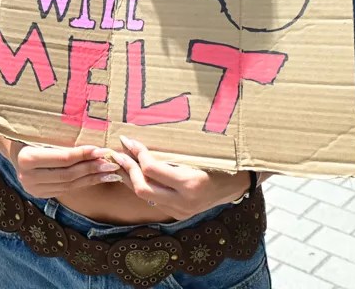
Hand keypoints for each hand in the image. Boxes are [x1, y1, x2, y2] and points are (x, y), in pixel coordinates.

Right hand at [9, 141, 122, 198]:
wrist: (12, 147)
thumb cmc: (28, 133)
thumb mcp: (40, 130)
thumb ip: (60, 137)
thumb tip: (91, 139)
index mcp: (26, 158)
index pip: (62, 159)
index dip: (82, 155)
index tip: (100, 149)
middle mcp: (27, 177)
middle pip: (67, 175)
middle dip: (91, 168)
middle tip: (111, 162)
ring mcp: (33, 189)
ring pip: (69, 185)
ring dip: (92, 178)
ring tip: (110, 172)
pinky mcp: (40, 194)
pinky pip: (66, 190)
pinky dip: (84, 183)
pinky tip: (98, 178)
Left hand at [109, 136, 250, 219]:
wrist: (237, 184)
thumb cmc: (218, 161)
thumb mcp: (198, 152)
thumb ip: (170, 151)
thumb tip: (139, 139)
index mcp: (191, 183)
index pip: (151, 170)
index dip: (137, 153)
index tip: (129, 140)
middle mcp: (184, 201)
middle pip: (142, 188)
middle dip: (127, 169)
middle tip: (117, 152)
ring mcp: (181, 211)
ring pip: (144, 196)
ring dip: (129, 178)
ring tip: (120, 161)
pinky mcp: (178, 214)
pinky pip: (152, 200)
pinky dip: (141, 186)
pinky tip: (134, 174)